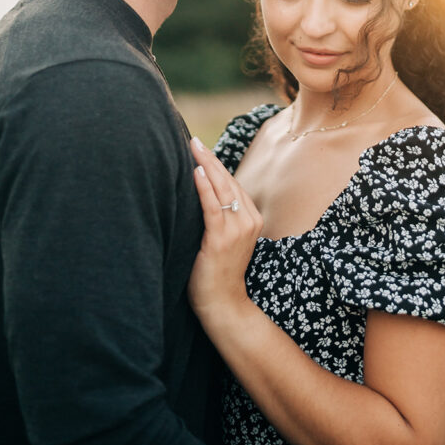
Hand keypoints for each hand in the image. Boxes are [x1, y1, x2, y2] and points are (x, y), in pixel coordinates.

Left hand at [187, 137, 263, 329]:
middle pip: (227, 181)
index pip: (232, 184)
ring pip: (221, 189)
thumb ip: (220, 216)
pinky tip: (194, 171)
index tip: (201, 148)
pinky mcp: (221, 238)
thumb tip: (200, 193)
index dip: (215, 165)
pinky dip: (203, 187)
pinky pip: (212, 206)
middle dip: (210, 158)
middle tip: (194, 140)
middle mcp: (249, 220)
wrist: (223, 304)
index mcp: (251, 218)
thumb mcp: (224, 238)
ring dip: (206, 165)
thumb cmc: (217, 272)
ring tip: (193, 147)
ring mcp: (237, 229)